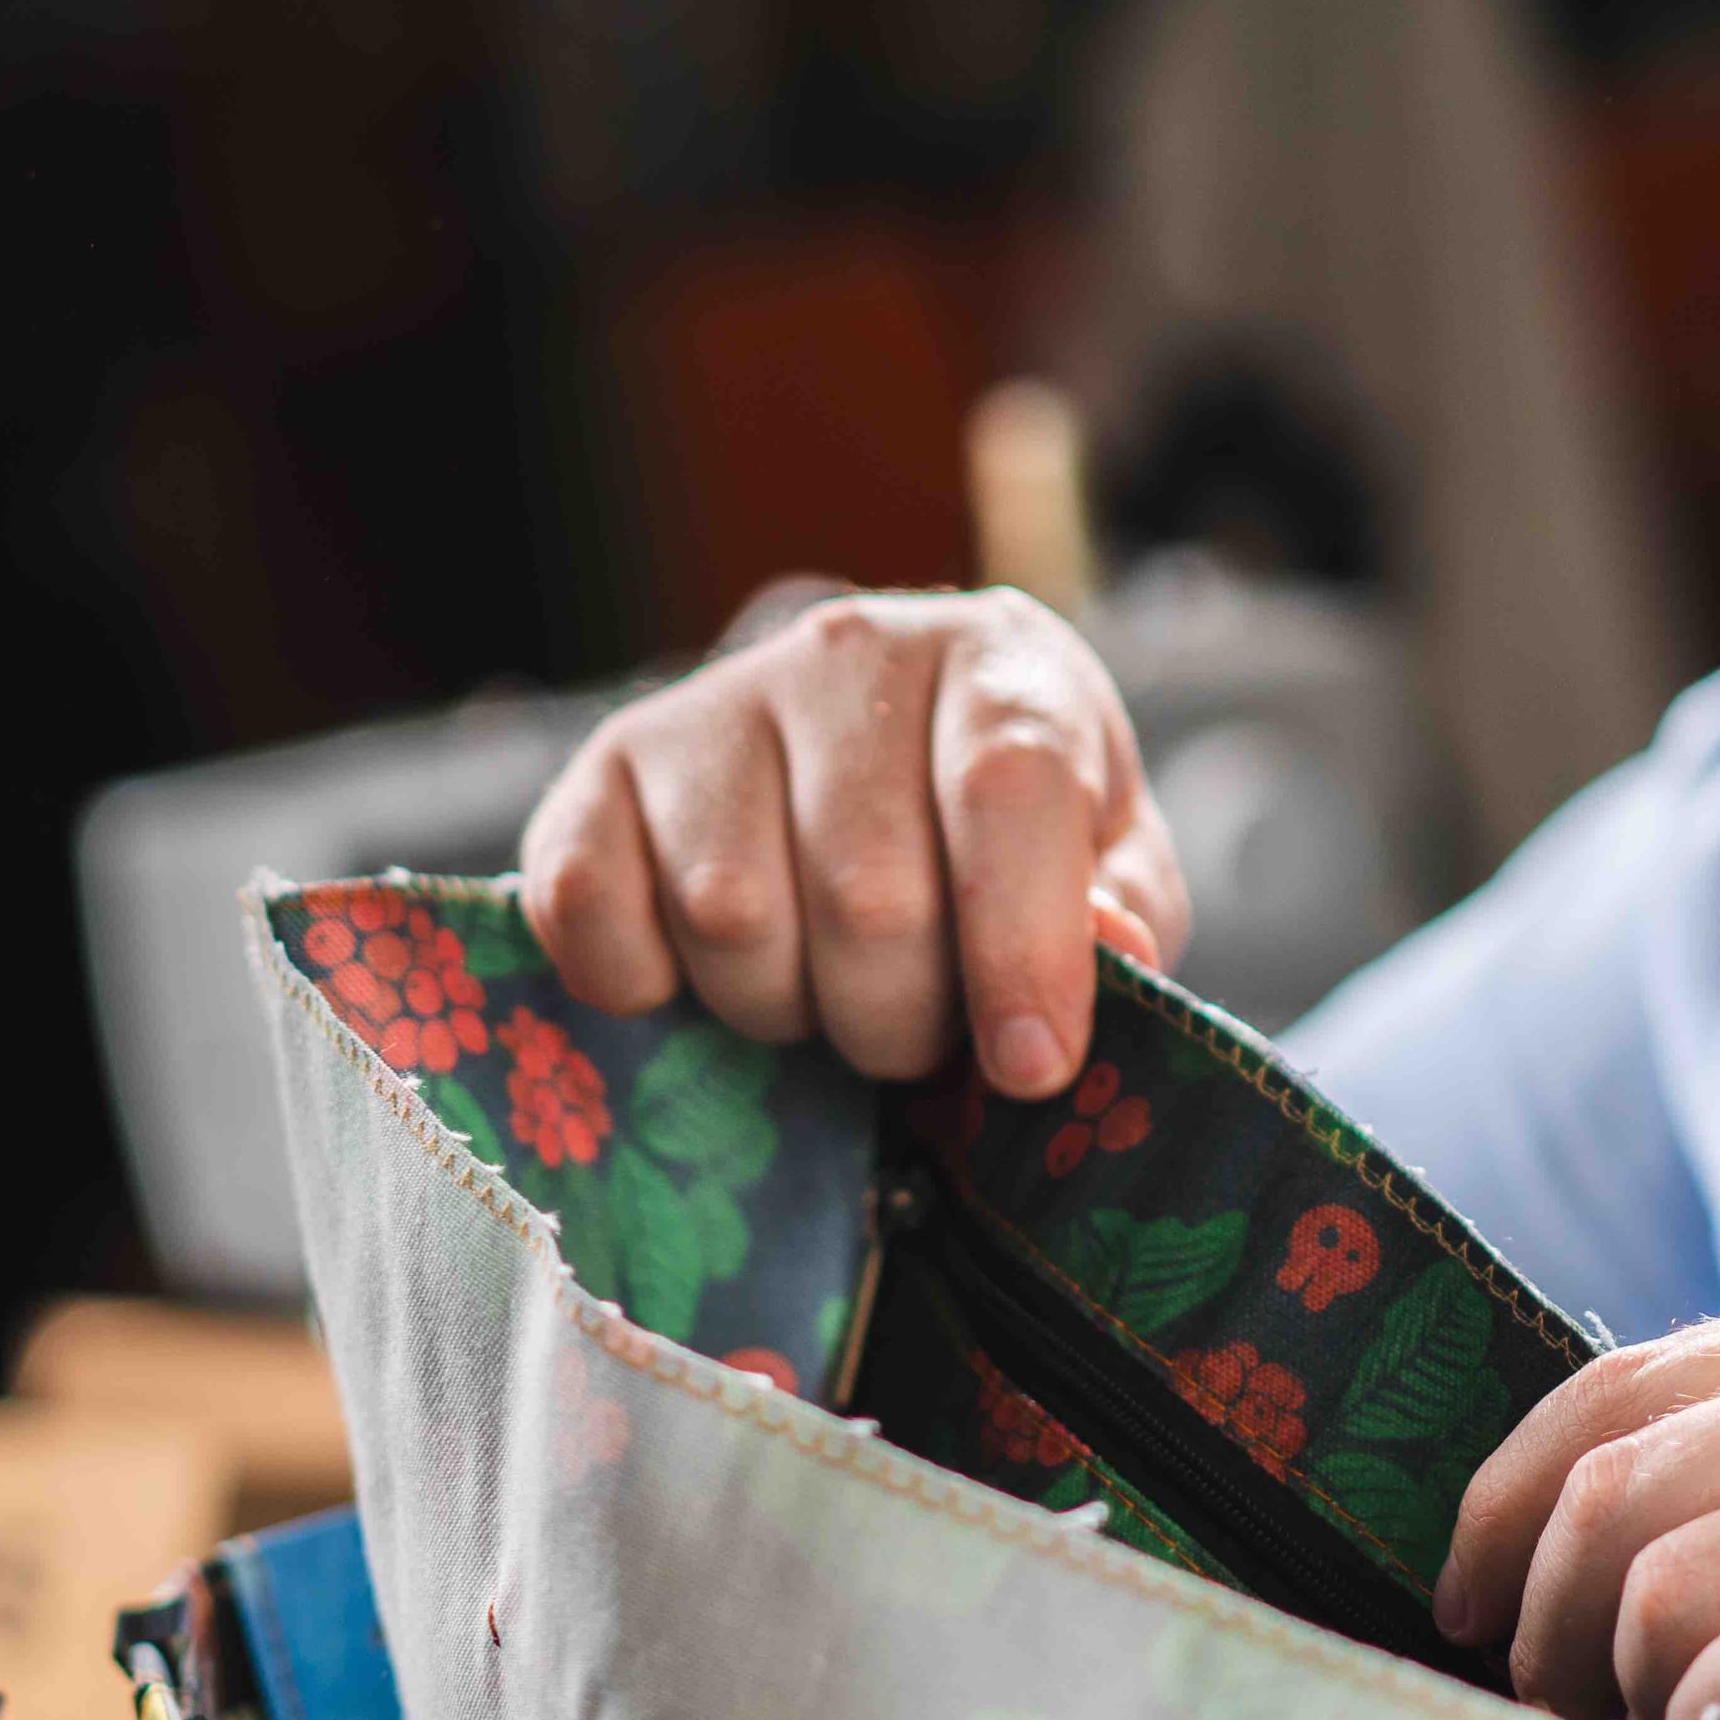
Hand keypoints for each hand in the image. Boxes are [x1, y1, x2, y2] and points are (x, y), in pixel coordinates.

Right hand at [521, 588, 1192, 1091]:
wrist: (867, 758)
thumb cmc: (999, 838)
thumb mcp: (1102, 863)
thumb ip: (1124, 912)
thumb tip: (1107, 950)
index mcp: (998, 664)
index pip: (1006, 791)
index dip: (1020, 947)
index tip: (1029, 1064)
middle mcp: (847, 655)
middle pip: (866, 895)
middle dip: (899, 1016)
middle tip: (911, 1021)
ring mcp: (710, 703)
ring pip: (729, 919)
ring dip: (782, 1009)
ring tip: (816, 981)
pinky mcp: (600, 768)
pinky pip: (594, 915)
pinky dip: (647, 988)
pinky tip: (702, 970)